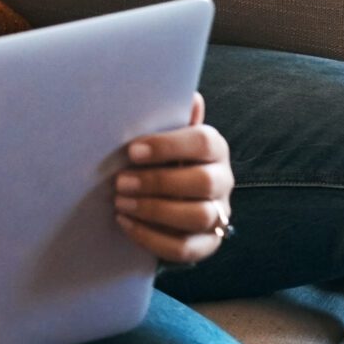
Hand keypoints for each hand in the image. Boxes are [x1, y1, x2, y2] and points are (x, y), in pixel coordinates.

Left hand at [113, 94, 234, 264]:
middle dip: (158, 183)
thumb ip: (171, 119)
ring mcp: (219, 214)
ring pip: (197, 216)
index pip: (204, 143)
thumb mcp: (164, 138)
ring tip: (120, 203)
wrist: (169, 199)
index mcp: (214, 148)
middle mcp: (223, 180)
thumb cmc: (162, 160)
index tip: (132, 151)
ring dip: (154, 210)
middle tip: (120, 182)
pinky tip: (125, 223)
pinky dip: (152, 237)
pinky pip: (185, 248)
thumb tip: (190, 95)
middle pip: (202, 182)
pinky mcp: (207, 243)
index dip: (168, 147)